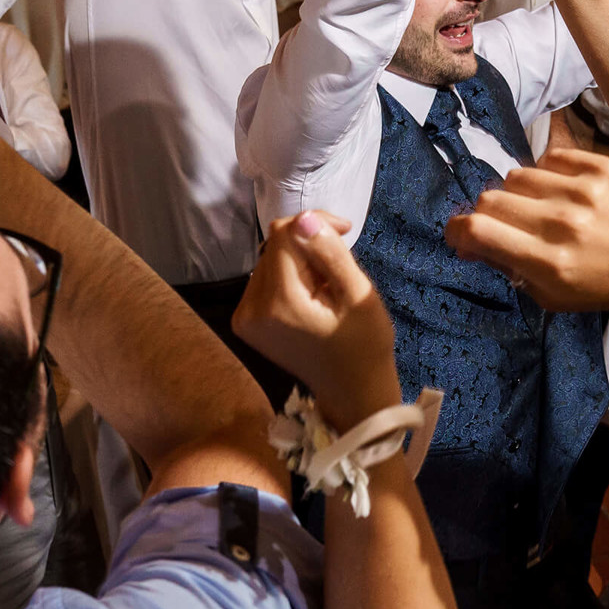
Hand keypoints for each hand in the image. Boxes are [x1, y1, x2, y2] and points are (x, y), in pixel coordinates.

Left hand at [233, 211, 400, 431]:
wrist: (351, 390)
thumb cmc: (364, 344)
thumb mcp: (358, 295)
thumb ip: (330, 254)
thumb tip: (304, 218)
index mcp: (279, 302)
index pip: (284, 234)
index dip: (315, 224)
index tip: (345, 232)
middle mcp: (250, 309)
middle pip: (275, 245)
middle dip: (308, 246)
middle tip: (339, 270)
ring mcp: (244, 318)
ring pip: (270, 258)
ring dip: (299, 261)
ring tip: (327, 287)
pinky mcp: (244, 322)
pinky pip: (265, 277)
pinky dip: (289, 277)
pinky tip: (310, 296)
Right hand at [444, 150, 608, 319]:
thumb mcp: (556, 296)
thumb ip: (512, 268)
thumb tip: (473, 240)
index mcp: (550, 262)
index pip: (477, 229)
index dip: (457, 230)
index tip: (461, 234)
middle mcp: (563, 222)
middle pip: (490, 198)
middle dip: (488, 214)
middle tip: (504, 225)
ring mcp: (584, 189)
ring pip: (518, 175)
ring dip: (520, 193)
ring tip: (541, 209)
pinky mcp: (603, 165)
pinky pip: (550, 157)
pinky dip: (548, 174)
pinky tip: (564, 191)